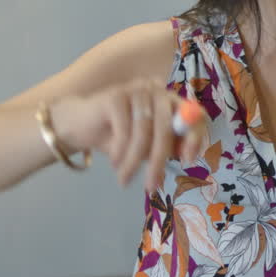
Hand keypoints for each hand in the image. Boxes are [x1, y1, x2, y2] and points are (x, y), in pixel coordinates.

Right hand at [51, 78, 205, 190]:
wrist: (80, 125)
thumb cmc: (118, 137)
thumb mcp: (148, 146)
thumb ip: (168, 146)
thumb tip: (187, 156)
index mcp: (171, 101)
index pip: (195, 114)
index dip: (195, 136)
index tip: (188, 159)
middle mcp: (157, 91)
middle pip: (167, 127)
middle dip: (158, 161)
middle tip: (151, 186)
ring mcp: (136, 90)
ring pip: (143, 133)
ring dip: (133, 162)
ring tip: (124, 179)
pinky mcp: (116, 95)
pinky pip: (124, 131)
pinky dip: (119, 151)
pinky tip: (114, 161)